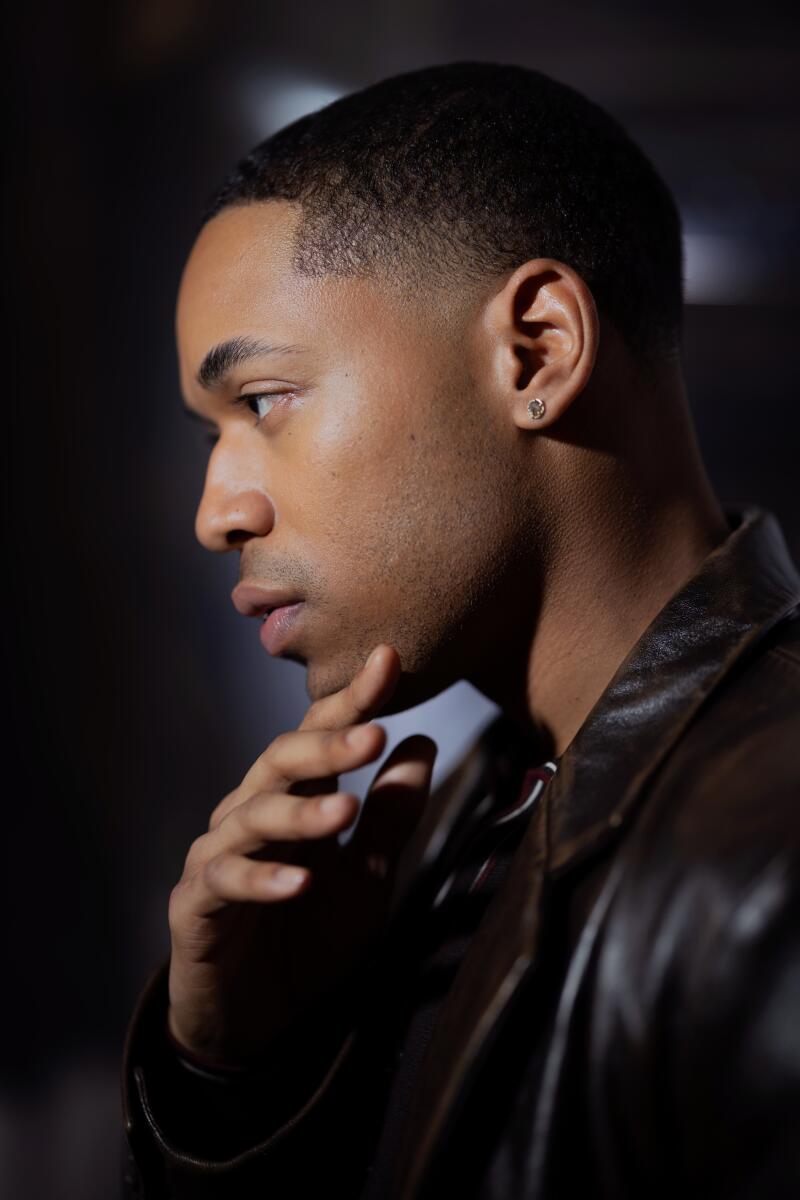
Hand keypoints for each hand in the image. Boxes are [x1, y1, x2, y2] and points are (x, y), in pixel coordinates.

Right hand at [166, 644, 436, 1067]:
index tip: (390, 660)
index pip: (320, 737)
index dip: (352, 700)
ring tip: (345, 812)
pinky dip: (261, 879)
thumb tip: (423, 742)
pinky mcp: (195, 906)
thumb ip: (391, 817)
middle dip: (326, 745)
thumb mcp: (368, 879)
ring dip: (301, 813)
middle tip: (373, 733)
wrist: (257, 1027)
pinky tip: (297, 883)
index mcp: (294, 799)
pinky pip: (224, 882)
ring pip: (252, 815)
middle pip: (281, 761)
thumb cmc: (309, 940)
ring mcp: (218, 857)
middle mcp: (250, 814)